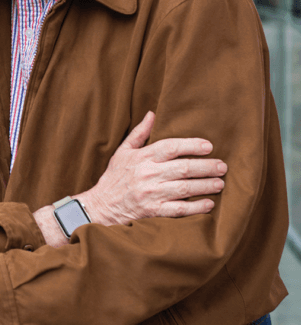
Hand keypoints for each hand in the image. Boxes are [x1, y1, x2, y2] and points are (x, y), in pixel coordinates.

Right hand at [74, 111, 226, 226]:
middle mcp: (148, 175)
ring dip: (206, 185)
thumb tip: (152, 114)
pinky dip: (196, 207)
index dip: (191, 145)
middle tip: (222, 166)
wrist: (101, 205)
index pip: (170, 147)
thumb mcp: (123, 151)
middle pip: (183, 168)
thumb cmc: (114, 177)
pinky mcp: (154, 211)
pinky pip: (180, 209)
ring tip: (220, 182)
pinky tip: (209, 203)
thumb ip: (140, 133)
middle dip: (206, 167)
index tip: (208, 146)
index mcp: (142, 158)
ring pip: (185, 188)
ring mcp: (152, 194)